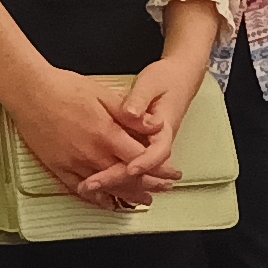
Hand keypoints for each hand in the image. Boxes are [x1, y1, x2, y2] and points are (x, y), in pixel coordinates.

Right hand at [11, 67, 152, 210]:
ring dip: (128, 196)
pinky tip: (107, 202)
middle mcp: (91, 154)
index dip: (160, 169)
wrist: (30, 91)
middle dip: (149, 187)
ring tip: (143, 201)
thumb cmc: (64, 88)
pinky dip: (97, 199)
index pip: (141, 160)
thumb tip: (155, 126)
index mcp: (106, 134)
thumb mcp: (103, 94)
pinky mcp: (58, 167)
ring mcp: (73, 164)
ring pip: (107, 188)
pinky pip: (80, 191)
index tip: (171, 173)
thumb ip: (130, 115)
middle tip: (163, 190)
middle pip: (127, 179)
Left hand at [87, 53, 208, 204]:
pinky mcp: (140, 147)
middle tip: (91, 184)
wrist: (179, 79)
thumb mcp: (151, 84)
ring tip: (88, 188)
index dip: (142, 163)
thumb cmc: (166, 80)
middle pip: (140, 170)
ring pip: (134, 173)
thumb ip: (140, 99)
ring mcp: (149, 148)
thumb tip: (131, 113)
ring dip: (113, 182)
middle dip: (116, 179)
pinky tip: (96, 182)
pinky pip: (128, 167)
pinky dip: (113, 176)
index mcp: (163, 129)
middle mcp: (157, 143)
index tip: (128, 169)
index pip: (155, 153)